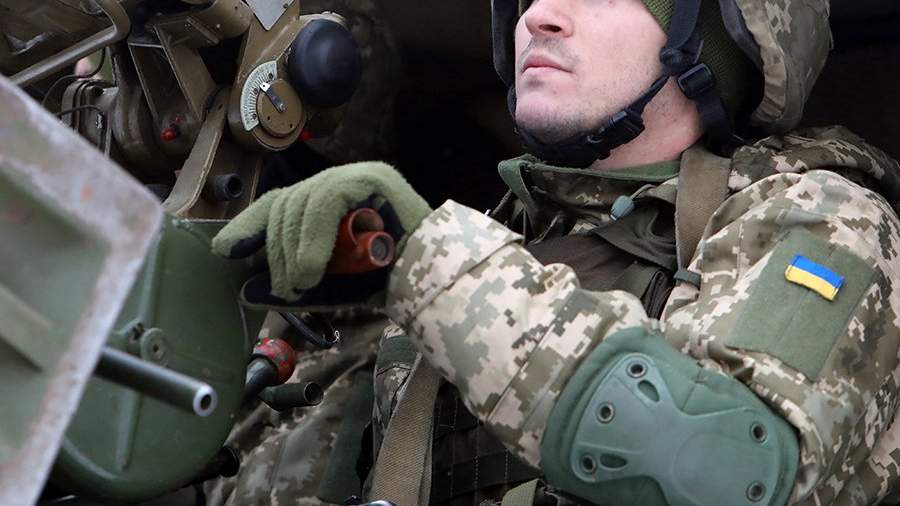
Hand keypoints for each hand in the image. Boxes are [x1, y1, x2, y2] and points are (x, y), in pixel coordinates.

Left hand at [212, 162, 430, 309]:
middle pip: (286, 204)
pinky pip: (324, 203)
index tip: (227, 250)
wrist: (434, 281)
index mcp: (330, 201)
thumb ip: (291, 285)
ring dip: (294, 251)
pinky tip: (311, 270)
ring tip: (301, 284)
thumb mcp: (328, 284)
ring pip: (301, 203)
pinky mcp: (370, 178)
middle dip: (276, 250)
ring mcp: (357, 175)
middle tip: (284, 288)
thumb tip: (246, 289)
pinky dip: (312, 240)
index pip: (280, 203)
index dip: (250, 225)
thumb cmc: (386, 281)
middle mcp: (341, 181)